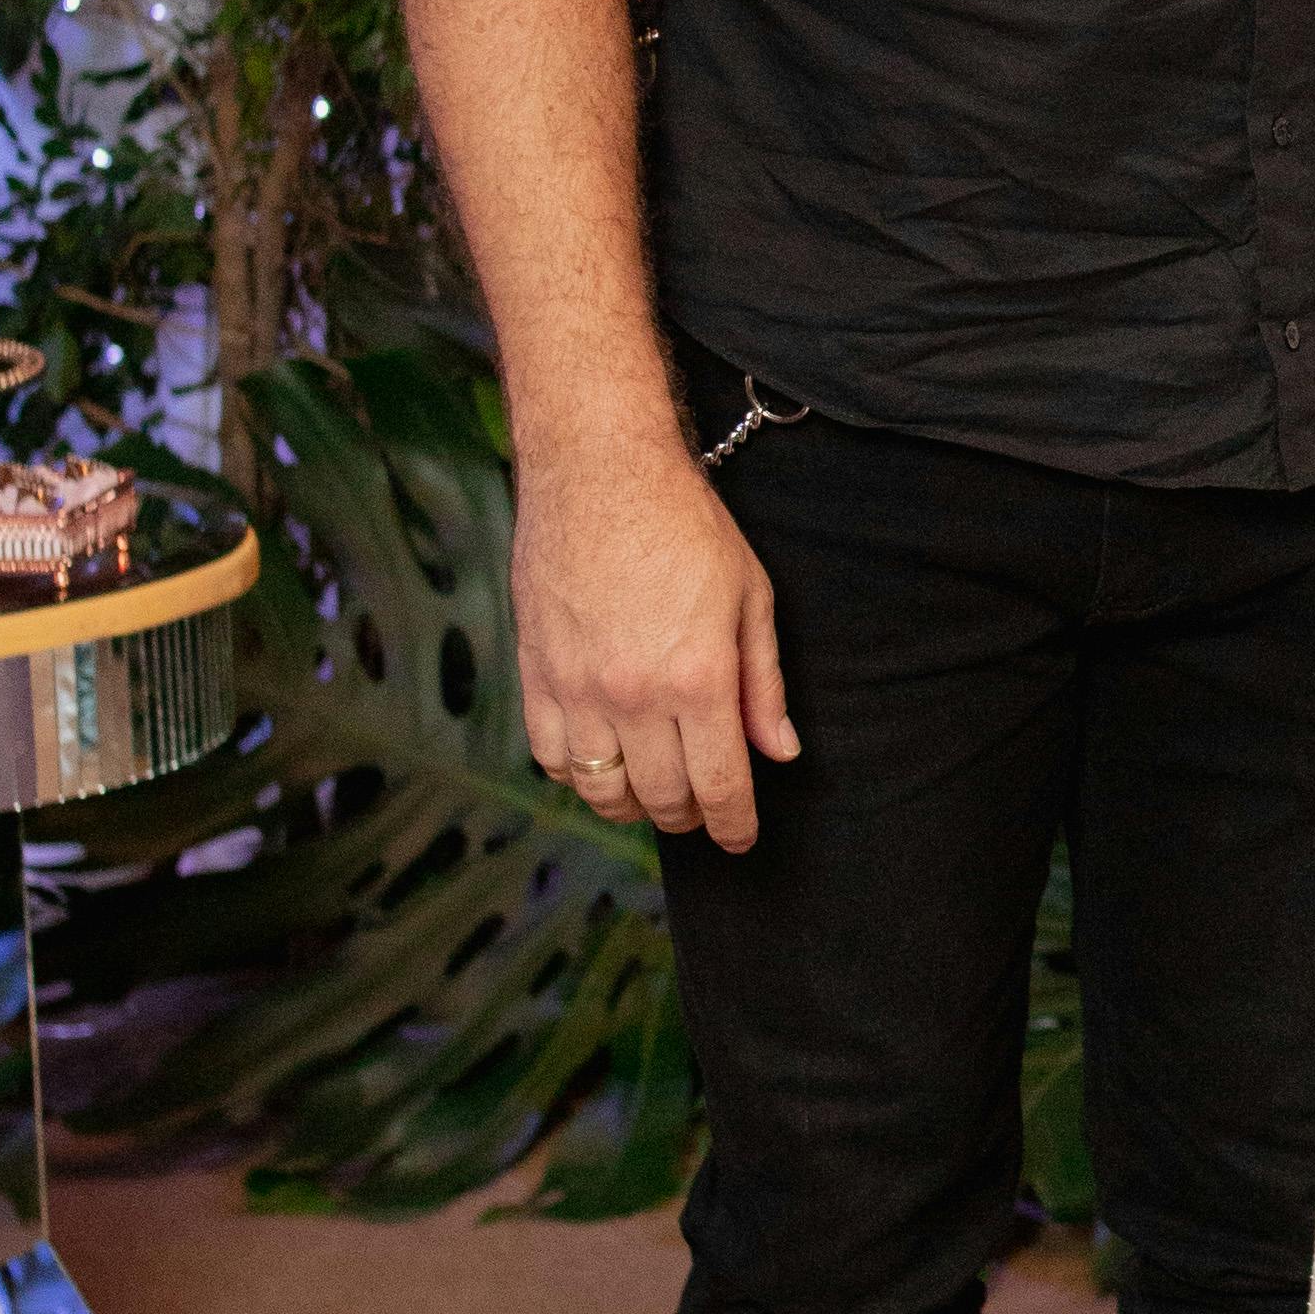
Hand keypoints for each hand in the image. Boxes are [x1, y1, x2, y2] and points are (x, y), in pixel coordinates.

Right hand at [512, 412, 797, 850]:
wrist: (600, 473)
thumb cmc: (687, 527)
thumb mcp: (750, 597)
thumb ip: (764, 684)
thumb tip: (778, 752)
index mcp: (699, 678)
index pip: (720, 786)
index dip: (734, 826)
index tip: (741, 840)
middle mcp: (636, 696)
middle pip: (663, 798)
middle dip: (690, 815)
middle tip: (702, 809)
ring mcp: (578, 690)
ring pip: (603, 792)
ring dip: (634, 806)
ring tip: (654, 793)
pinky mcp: (535, 675)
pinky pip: (552, 759)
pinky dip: (578, 777)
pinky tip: (601, 763)